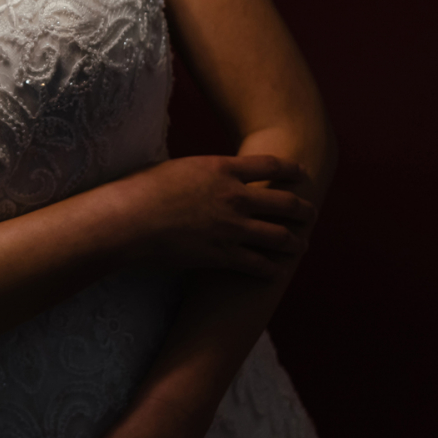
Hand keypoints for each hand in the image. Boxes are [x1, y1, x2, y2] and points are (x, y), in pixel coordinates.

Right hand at [114, 155, 315, 279]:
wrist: (126, 221)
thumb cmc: (139, 191)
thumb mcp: (175, 169)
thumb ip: (200, 174)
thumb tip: (204, 178)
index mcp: (221, 168)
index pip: (271, 165)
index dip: (291, 169)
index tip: (301, 173)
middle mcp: (234, 196)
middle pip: (286, 202)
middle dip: (304, 209)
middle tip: (311, 214)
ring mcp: (232, 228)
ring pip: (281, 236)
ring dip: (296, 242)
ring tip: (301, 244)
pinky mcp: (223, 255)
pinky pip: (259, 265)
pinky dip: (271, 269)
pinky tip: (276, 272)